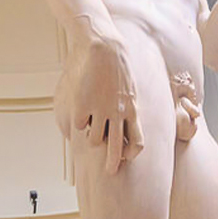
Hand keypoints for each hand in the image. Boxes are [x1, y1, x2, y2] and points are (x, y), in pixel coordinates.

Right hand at [70, 32, 143, 173]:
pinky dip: (79, 120)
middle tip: (110, 172)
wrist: (103, 46)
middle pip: (116, 148)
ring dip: (92, 135)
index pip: (137, 141)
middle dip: (113, 163)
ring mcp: (100, 110)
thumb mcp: (129, 87)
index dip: (132, 152)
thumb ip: (127, 106)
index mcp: (132, 109)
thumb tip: (123, 122)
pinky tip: (81, 109)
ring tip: (92, 123)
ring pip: (94, 139)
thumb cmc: (116, 63)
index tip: (127, 156)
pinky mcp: (83, 105)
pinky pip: (80, 124)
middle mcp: (118, 113)